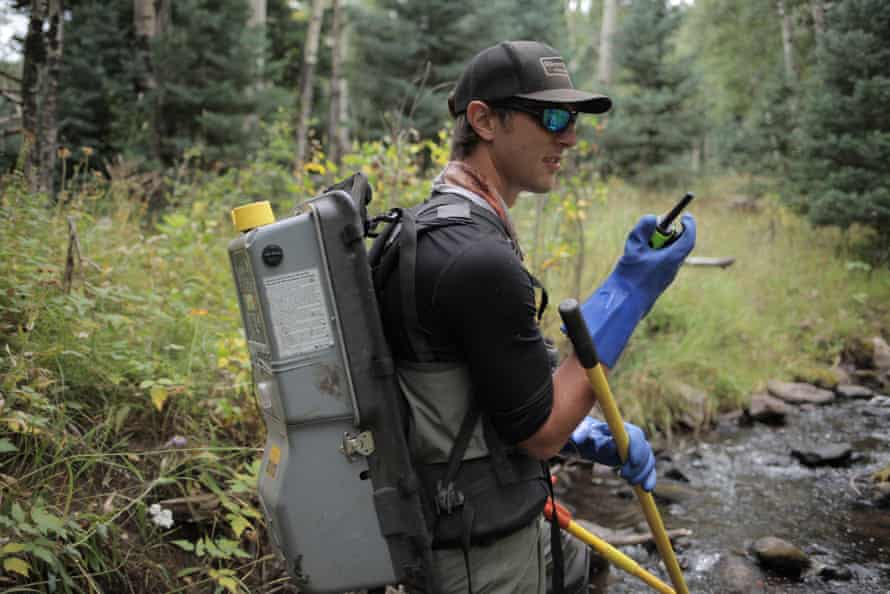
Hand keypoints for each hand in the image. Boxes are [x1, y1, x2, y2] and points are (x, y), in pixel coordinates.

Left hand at [563, 416, 656, 491]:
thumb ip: (592, 438)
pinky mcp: (636, 461)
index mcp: (621, 428)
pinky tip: (646, 488)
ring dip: (642, 474)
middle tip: (624, 476)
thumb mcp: (585, 437)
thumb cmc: (585, 437)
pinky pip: (647, 470)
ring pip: (648, 461)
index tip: (632, 461)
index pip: (636, 435)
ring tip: (630, 482)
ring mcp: (636, 450)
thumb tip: (601, 443)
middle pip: (645, 450)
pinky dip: (648, 479)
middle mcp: (632, 438)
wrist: (587, 441)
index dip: (637, 448)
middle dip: (638, 465)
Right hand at [579, 213, 695, 366]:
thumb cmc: (630, 276)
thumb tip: (653, 218)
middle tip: (658, 227)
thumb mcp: (633, 247)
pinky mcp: (659, 282)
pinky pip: (663, 264)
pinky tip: (638, 259)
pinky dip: (655, 256)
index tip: (685, 216)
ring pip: (670, 255)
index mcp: (672, 259)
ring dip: (661, 245)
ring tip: (642, 245)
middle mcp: (673, 268)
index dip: (689, 225)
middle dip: (671, 234)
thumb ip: (642, 229)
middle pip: (680, 246)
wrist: (625, 303)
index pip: (689, 238)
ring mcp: (667, 277)